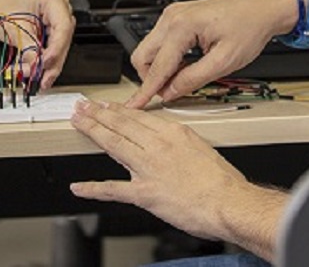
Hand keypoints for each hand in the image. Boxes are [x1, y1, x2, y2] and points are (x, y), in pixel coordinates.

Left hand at [0, 0, 75, 89]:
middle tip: (42, 78)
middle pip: (63, 39)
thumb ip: (30, 49)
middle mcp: (58, 6)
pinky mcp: (50, 27)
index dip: (56, 49)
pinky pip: (52, 46)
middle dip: (51, 62)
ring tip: (37, 77)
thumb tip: (38, 68)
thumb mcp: (15, 28)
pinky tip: (36, 69)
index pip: (63, 27)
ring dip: (47, 64)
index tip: (45, 63)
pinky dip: (43, 59)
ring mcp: (55, 16)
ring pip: (59, 46)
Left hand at [69, 99, 255, 242]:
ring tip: (78, 124)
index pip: (139, 116)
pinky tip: (79, 186)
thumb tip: (166, 141)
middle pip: (121, 124)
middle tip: (83, 107)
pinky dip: (94, 188)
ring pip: (113, 144)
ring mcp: (149, 168)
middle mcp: (159, 146)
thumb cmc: (222, 181)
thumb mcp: (201, 148)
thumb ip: (179, 142)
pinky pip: (113, 189)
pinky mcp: (145, 193)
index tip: (106, 105)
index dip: (118, 110)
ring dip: (92, 132)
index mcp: (174, 132)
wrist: (230, 203)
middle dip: (98, 114)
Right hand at [126, 0, 295, 107]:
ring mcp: (172, 15)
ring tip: (185, 76)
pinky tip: (186, 65)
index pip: (157, 67)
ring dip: (160, 69)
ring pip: (148, 49)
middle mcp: (172, 17)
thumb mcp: (224, 61)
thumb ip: (193, 79)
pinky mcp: (177, 17)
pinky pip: (160, 42)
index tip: (135, 105)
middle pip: (142, 56)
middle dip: (151, 78)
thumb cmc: (249, 26)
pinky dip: (167, 58)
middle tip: (171, 91)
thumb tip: (171, 92)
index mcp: (182, 26)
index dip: (146, 91)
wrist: (262, 7)